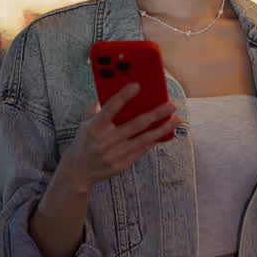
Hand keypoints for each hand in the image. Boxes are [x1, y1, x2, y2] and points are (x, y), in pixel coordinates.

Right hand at [59, 83, 180, 191]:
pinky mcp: (122, 165)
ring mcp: (114, 154)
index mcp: (95, 127)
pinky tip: (164, 132)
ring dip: (162, 129)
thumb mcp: (86, 122)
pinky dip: (154, 140)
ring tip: (176, 119)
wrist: (79, 170)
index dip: (124, 96)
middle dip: (156, 114)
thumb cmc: (85, 140)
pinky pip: (142, 150)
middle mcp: (105, 141)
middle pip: (135, 124)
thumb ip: (99, 106)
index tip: (138, 85)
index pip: (111, 108)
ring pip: (144, 139)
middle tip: (171, 105)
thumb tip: (114, 87)